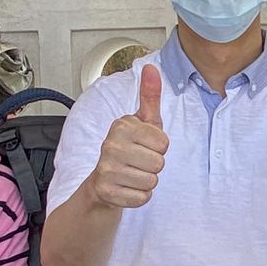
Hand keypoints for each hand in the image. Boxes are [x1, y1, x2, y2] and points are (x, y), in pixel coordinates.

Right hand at [89, 63, 168, 209]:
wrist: (103, 182)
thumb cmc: (129, 148)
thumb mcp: (143, 121)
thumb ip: (150, 96)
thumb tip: (152, 67)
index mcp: (122, 126)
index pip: (163, 143)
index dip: (159, 147)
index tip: (145, 145)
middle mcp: (111, 145)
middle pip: (159, 163)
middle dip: (153, 166)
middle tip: (138, 162)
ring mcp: (107, 169)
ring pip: (151, 181)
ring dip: (146, 181)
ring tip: (132, 174)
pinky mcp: (107, 191)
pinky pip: (142, 198)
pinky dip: (139, 196)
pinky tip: (127, 187)